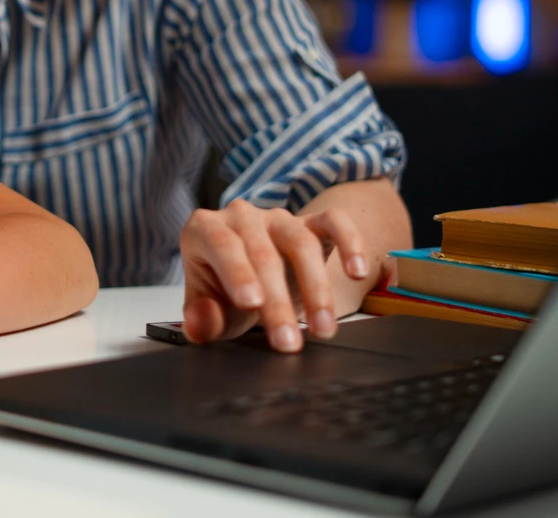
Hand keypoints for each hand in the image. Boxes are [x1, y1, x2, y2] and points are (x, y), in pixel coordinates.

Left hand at [180, 199, 369, 353]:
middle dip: (278, 302)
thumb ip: (200, 318)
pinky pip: (335, 222)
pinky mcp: (311, 221)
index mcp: (205, 229)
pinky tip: (357, 272)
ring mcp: (278, 217)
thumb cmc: (224, 292)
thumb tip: (200, 326)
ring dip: (316, 289)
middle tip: (288, 342)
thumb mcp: (208, 308)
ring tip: (323, 329)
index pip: (222, 246)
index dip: (237, 273)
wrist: (250, 279)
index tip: (251, 303)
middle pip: (263, 253)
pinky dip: (350, 243)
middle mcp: (242, 216)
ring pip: (301, 243)